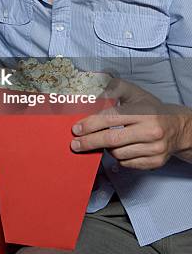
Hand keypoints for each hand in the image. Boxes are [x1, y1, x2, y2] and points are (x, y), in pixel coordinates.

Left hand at [70, 79, 191, 169]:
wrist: (178, 127)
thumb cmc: (151, 108)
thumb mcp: (134, 93)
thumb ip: (113, 90)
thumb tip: (92, 96)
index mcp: (144, 112)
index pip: (111, 119)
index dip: (91, 124)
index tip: (76, 129)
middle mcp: (151, 131)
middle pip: (112, 139)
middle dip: (90, 142)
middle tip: (75, 144)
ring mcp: (154, 148)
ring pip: (118, 153)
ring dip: (106, 148)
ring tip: (105, 140)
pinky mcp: (155, 162)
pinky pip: (127, 163)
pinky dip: (118, 157)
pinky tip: (119, 148)